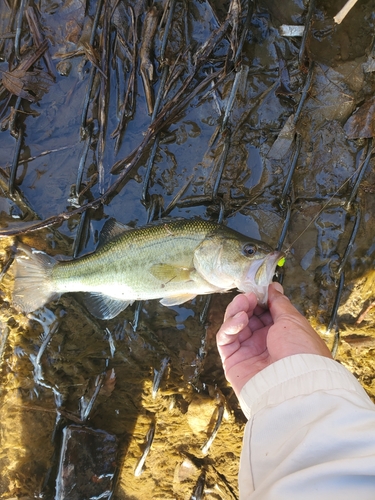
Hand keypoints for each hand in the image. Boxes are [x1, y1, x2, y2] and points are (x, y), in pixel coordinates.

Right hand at [216, 282, 331, 395]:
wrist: (296, 385)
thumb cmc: (301, 352)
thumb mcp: (292, 320)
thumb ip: (278, 303)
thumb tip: (273, 287)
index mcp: (282, 334)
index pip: (265, 313)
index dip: (260, 299)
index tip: (258, 288)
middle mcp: (264, 343)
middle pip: (248, 318)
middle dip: (247, 303)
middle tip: (249, 295)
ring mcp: (248, 353)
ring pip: (234, 326)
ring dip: (237, 311)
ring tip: (244, 303)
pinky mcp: (233, 362)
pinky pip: (225, 340)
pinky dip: (229, 326)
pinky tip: (240, 318)